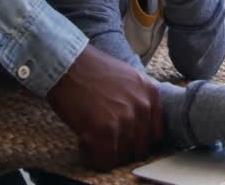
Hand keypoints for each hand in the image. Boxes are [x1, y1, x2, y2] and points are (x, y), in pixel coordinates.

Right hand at [46, 45, 164, 169]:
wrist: (67, 64)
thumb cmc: (92, 70)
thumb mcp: (129, 78)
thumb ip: (139, 100)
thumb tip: (140, 125)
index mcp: (151, 93)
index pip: (156, 134)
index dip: (138, 140)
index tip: (124, 139)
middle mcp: (143, 107)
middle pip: (140, 148)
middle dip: (122, 149)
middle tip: (105, 142)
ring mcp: (125, 120)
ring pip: (123, 157)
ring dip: (106, 153)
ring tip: (91, 140)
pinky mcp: (105, 131)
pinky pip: (105, 161)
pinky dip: (93, 158)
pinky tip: (83, 143)